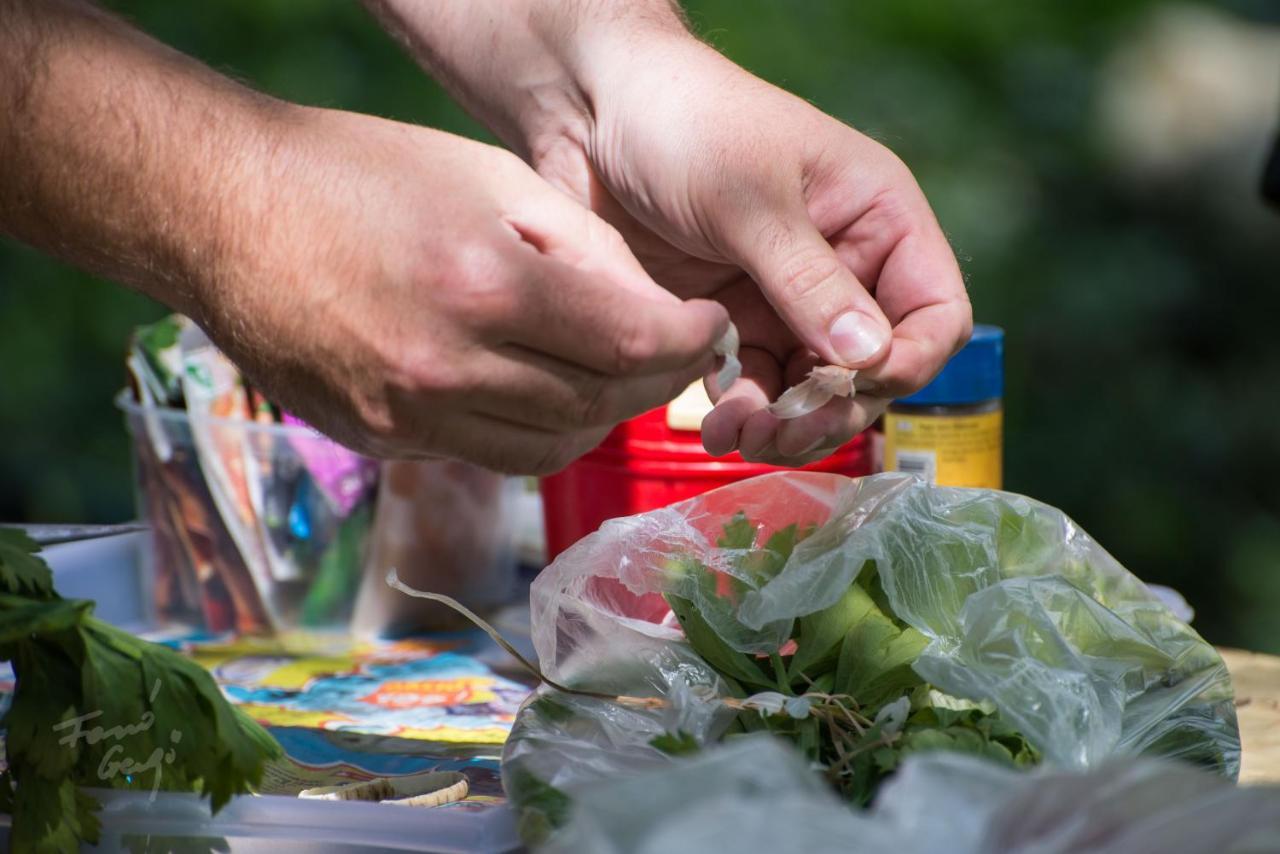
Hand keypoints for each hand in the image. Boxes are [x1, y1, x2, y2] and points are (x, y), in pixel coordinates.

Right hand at [202, 109, 727, 472]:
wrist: (227, 213)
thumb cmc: (360, 175)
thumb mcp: (489, 179)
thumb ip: (585, 247)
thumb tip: (652, 309)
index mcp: (484, 286)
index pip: (629, 346)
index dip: (687, 344)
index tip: (706, 328)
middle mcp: (448, 369)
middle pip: (597, 406)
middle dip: (654, 383)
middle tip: (673, 353)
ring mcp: (408, 418)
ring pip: (548, 450)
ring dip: (597, 417)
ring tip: (611, 374)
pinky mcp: (380, 443)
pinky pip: (487, 456)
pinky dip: (531, 430)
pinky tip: (538, 389)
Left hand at [532, 35, 971, 463]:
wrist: (588, 110)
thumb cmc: (685, 124)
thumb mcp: (751, 200)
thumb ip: (811, 282)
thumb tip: (871, 359)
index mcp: (876, 218)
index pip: (933, 312)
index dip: (908, 362)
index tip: (856, 386)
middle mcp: (841, 265)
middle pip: (873, 368)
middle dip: (834, 409)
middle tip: (784, 434)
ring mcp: (784, 298)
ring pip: (811, 389)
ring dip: (784, 424)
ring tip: (740, 438)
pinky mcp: (729, 321)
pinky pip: (754, 386)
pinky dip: (741, 414)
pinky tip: (713, 426)